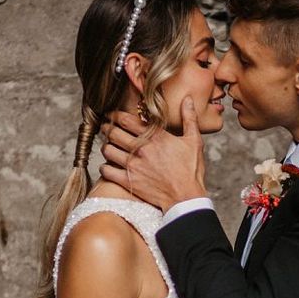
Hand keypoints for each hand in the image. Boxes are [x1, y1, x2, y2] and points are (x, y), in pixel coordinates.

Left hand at [99, 97, 206, 211]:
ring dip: (106, 146)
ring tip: (108, 146)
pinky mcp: (128, 181)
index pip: (126, 120)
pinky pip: (106, 171)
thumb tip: (188, 100)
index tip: (111, 115)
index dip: (115, 115)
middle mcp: (141, 149)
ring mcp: (133, 165)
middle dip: (107, 128)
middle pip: (113, 133)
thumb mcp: (194, 141)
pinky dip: (104, 167)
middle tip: (105, 128)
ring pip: (107, 150)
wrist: (186, 197)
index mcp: (154, 137)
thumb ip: (189, 118)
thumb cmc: (191, 171)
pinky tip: (108, 166)